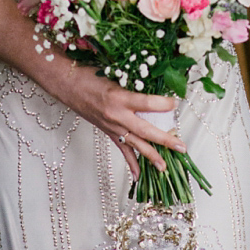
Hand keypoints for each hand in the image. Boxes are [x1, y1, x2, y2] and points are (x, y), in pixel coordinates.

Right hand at [53, 63, 183, 181]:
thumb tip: (156, 81)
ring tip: (164, 167)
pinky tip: (139, 177)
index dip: (163, 104)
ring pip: (135, 145)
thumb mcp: (114, 73)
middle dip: (165, 140)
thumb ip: (134, 81)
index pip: (147, 103)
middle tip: (181, 146)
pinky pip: (122, 150)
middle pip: (145, 131)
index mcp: (119, 97)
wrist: (68, 85)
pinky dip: (131, 163)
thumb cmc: (89, 75)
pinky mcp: (108, 132)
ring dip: (151, 156)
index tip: (176, 103)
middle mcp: (116, 115)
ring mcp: (112, 127)